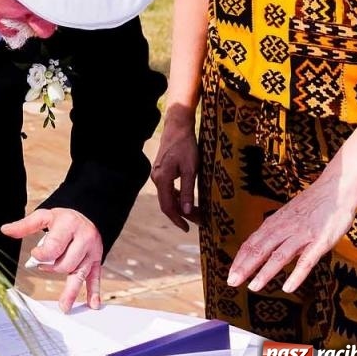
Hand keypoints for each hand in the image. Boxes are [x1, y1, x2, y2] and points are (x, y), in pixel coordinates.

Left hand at [1, 207, 103, 311]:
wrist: (87, 216)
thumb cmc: (63, 219)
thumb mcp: (44, 216)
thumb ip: (25, 225)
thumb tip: (5, 230)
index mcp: (68, 226)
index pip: (55, 245)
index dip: (43, 254)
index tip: (35, 255)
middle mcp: (83, 239)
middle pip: (67, 262)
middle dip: (52, 268)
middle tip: (41, 268)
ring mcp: (92, 252)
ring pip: (80, 273)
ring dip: (72, 291)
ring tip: (64, 307)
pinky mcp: (96, 261)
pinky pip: (95, 278)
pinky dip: (94, 292)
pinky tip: (92, 304)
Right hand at [151, 105, 199, 231]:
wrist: (177, 127)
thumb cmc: (186, 146)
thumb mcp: (191, 169)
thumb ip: (187, 190)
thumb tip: (185, 211)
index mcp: (162, 179)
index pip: (167, 206)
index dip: (177, 219)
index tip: (188, 228)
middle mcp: (156, 178)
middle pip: (167, 203)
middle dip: (182, 214)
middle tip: (199, 221)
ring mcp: (157, 174)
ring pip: (167, 196)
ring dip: (180, 206)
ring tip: (196, 212)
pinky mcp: (161, 170)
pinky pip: (167, 189)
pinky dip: (177, 197)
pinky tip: (186, 199)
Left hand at [228, 175, 356, 293]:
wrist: (336, 190)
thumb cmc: (313, 206)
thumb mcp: (288, 217)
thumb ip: (277, 233)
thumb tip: (265, 250)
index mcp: (274, 224)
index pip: (251, 243)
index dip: (240, 259)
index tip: (230, 274)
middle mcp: (284, 229)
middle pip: (260, 249)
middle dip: (244, 267)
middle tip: (231, 282)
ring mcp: (302, 235)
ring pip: (279, 256)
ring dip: (265, 273)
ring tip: (253, 287)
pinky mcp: (320, 242)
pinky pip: (306, 261)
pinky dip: (296, 275)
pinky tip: (287, 288)